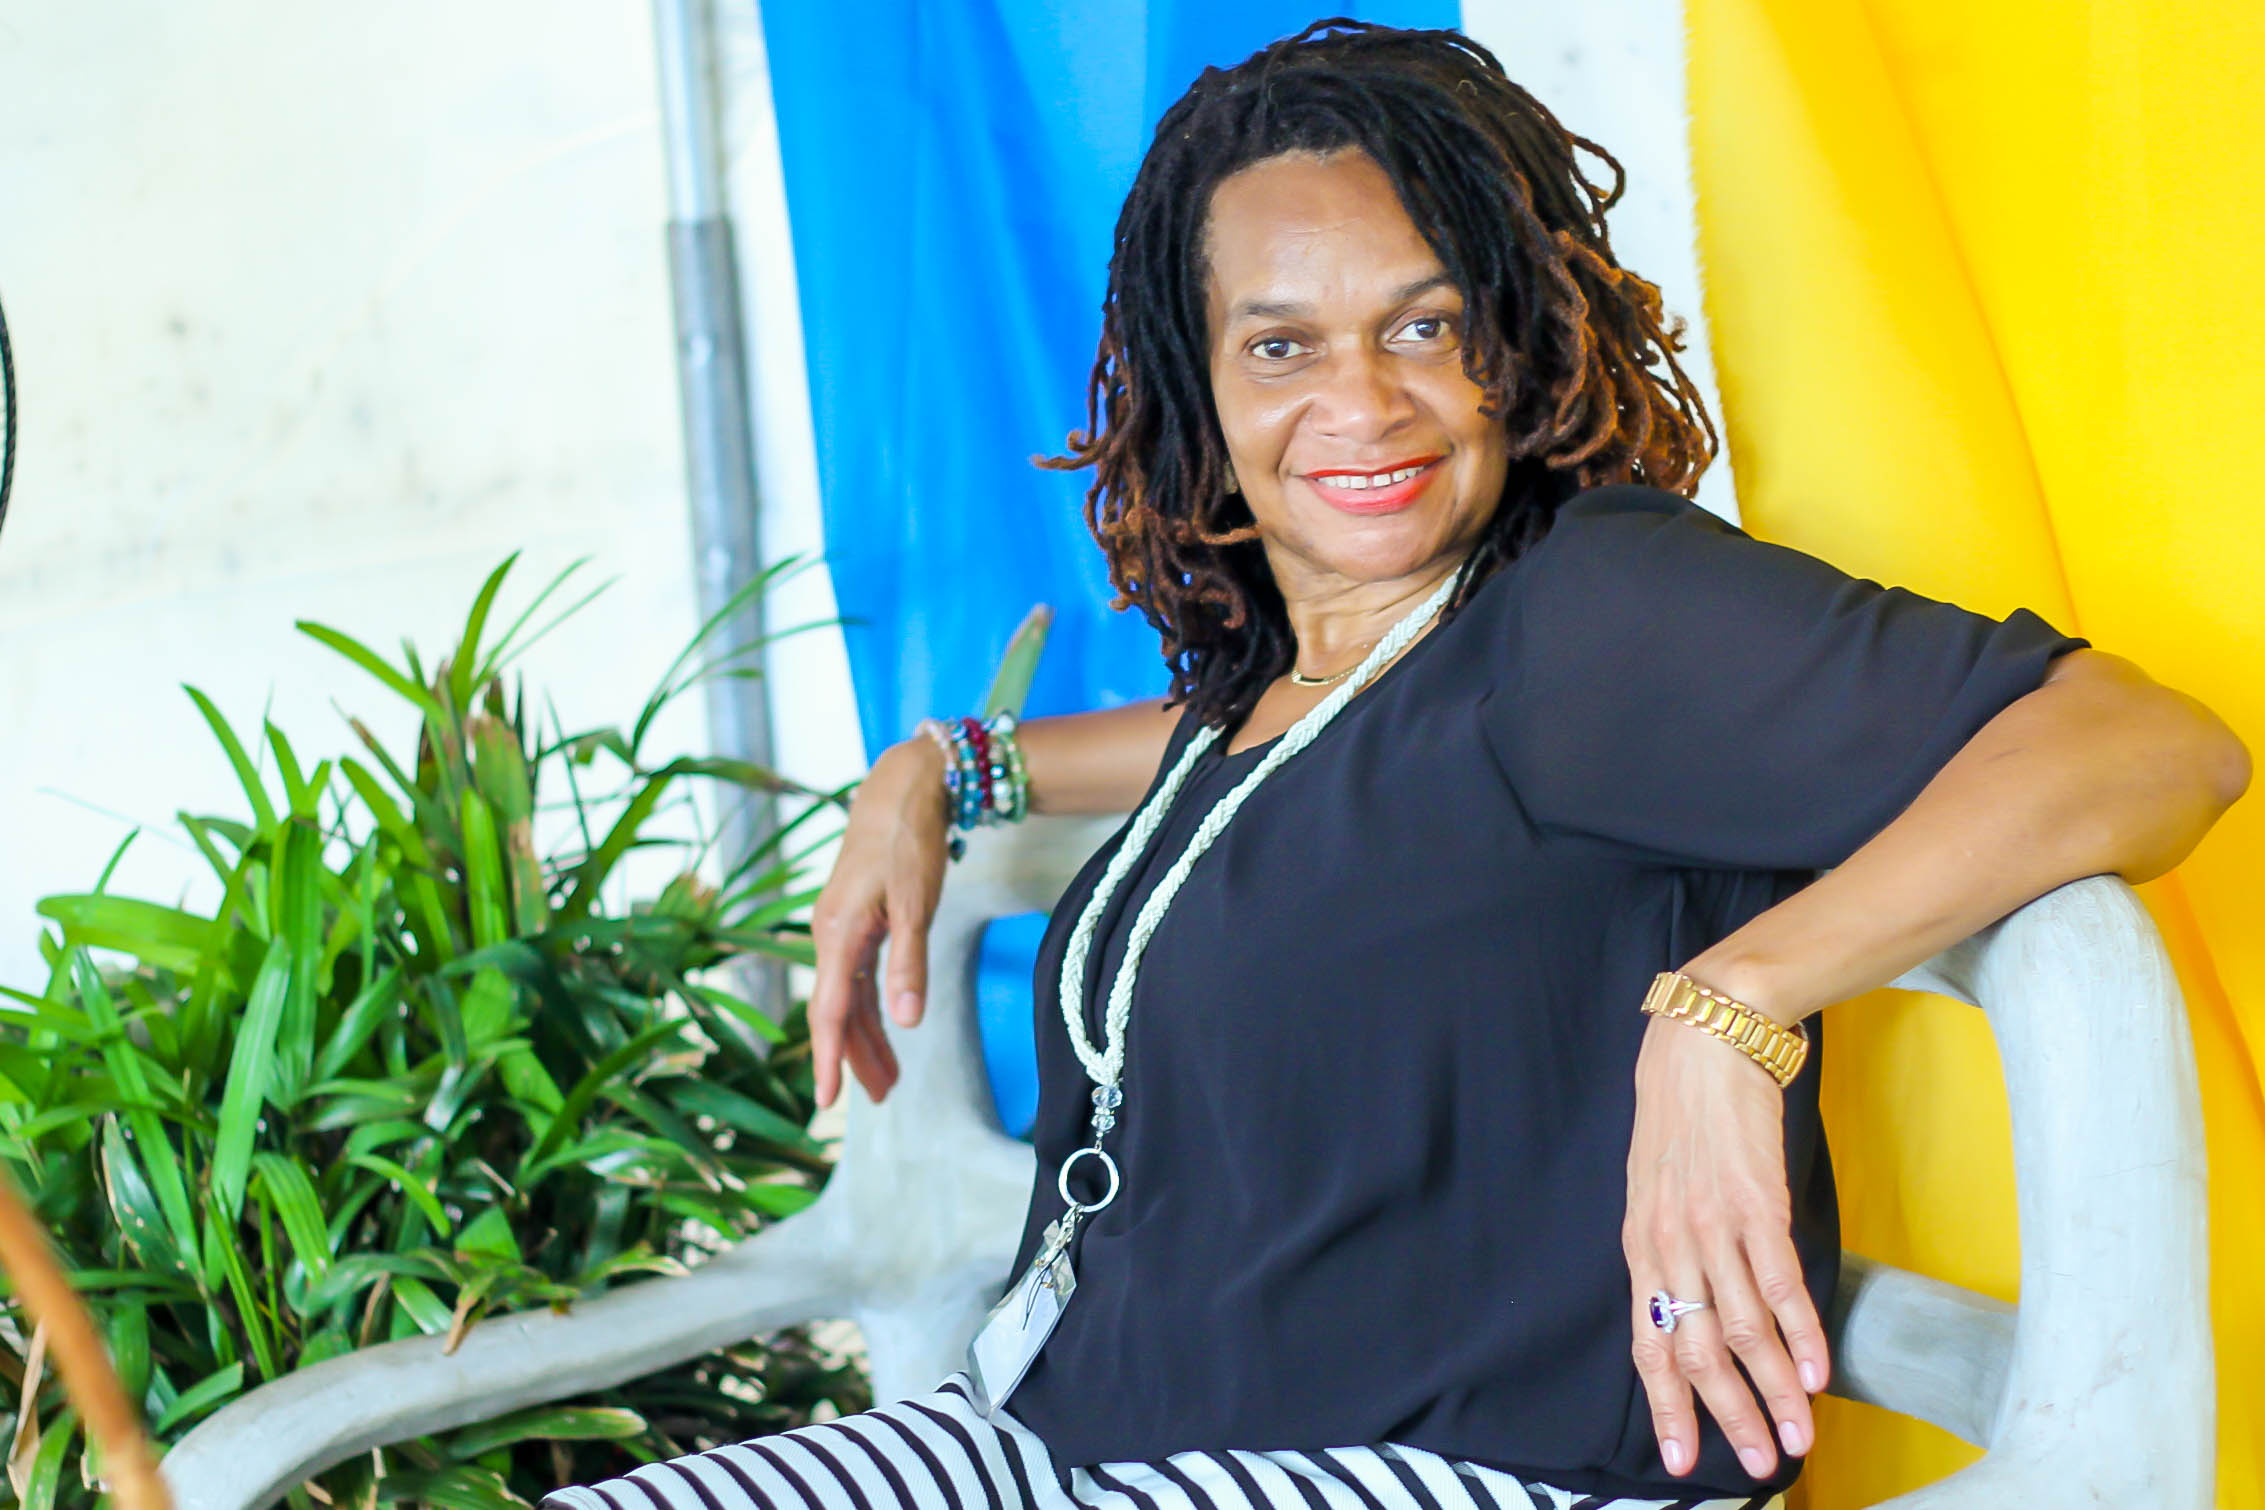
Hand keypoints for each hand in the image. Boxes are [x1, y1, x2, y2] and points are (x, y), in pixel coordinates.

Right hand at [806, 739, 952, 1106]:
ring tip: (889, 1078)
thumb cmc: (908, 840)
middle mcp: (830, 936)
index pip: (829, 1011)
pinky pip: (856, 977)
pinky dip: (871, 1007)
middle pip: (838, 1012)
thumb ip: (909, 962)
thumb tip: (906, 1020)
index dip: (829, 1059)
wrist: (902, 788)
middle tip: (882, 1099)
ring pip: (849, 998)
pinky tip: (886, 1026)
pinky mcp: (855, 922)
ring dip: (867, 1037)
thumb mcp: (916, 902)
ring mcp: (841, 929)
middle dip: (857, 1058)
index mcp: (838, 934)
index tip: (827, 1102)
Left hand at [1623, 1013, 1828, 1481]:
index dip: (1666, 1404)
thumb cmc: (1680, 1120)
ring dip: (1773, 1393)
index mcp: (1642, 1247)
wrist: (1704, 1044)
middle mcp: (1671, 1245)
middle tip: (1754, 1464)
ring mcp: (1715, 1227)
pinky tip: (1814, 1373)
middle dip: (1726, 1417)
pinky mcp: (1759, 1204)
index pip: (1649, 1344)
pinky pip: (1778, 1283)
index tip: (1680, 1459)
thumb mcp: (1653, 1190)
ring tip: (1796, 1437)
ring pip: (1743, 1330)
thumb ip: (1668, 1252)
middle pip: (1698, 1351)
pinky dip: (1799, 1335)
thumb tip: (1691, 1309)